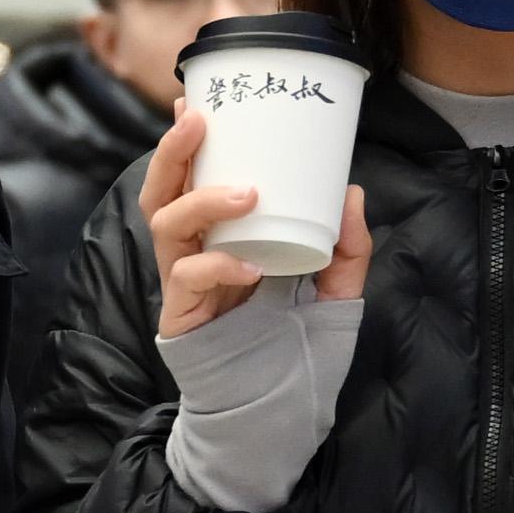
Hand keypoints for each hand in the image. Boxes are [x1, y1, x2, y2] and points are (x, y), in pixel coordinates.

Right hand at [143, 107, 368, 340]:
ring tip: (246, 192)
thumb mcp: (336, 293)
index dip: (184, 141)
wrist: (276, 412)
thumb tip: (352, 193)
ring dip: (203, 199)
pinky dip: (218, 264)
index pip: (190, 179)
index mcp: (218, 237)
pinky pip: (188, 277)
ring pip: (167, 224)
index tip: (195, 100)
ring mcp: (184, 284)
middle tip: (198, 121)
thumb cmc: (295, 350)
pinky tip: (250, 268)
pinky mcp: (182, 317)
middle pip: (161, 191)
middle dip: (173, 151)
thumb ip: (348, 250)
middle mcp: (194, 253)